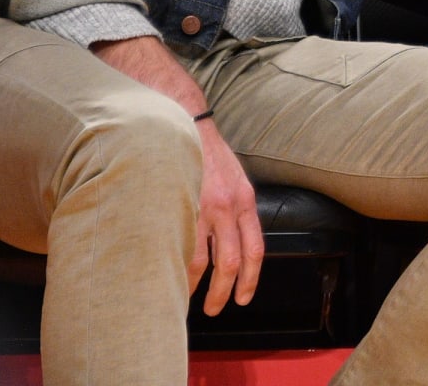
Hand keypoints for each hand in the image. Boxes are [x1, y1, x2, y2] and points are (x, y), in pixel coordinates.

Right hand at [90, 35, 262, 313]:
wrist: (180, 119)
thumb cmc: (204, 150)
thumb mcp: (231, 176)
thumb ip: (234, 206)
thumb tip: (231, 238)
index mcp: (244, 198)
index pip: (256, 248)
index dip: (251, 278)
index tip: (244, 296)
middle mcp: (228, 206)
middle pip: (232, 263)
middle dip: (225, 292)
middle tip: (218, 308)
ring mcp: (202, 208)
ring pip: (203, 264)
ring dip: (198, 288)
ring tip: (189, 301)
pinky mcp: (179, 206)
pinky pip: (179, 248)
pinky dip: (177, 269)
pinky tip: (171, 278)